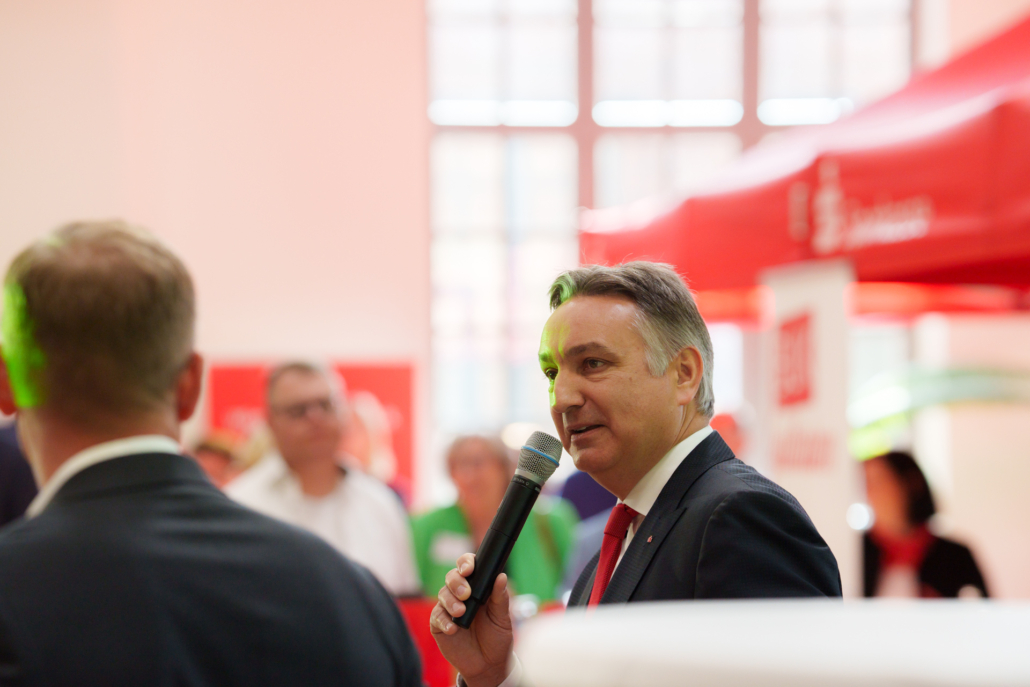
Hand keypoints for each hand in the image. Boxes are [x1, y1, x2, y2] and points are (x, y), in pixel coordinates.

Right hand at [429, 553, 513, 686]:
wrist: (489, 665)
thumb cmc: (497, 638)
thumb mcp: (502, 617)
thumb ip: (500, 597)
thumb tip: (501, 576)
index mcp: (477, 587)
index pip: (467, 567)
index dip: (465, 563)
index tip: (469, 569)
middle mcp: (460, 595)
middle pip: (452, 577)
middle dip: (457, 582)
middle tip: (466, 594)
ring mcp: (448, 609)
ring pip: (442, 594)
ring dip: (451, 601)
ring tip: (461, 612)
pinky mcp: (439, 625)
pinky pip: (436, 617)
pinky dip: (443, 620)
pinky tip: (453, 628)